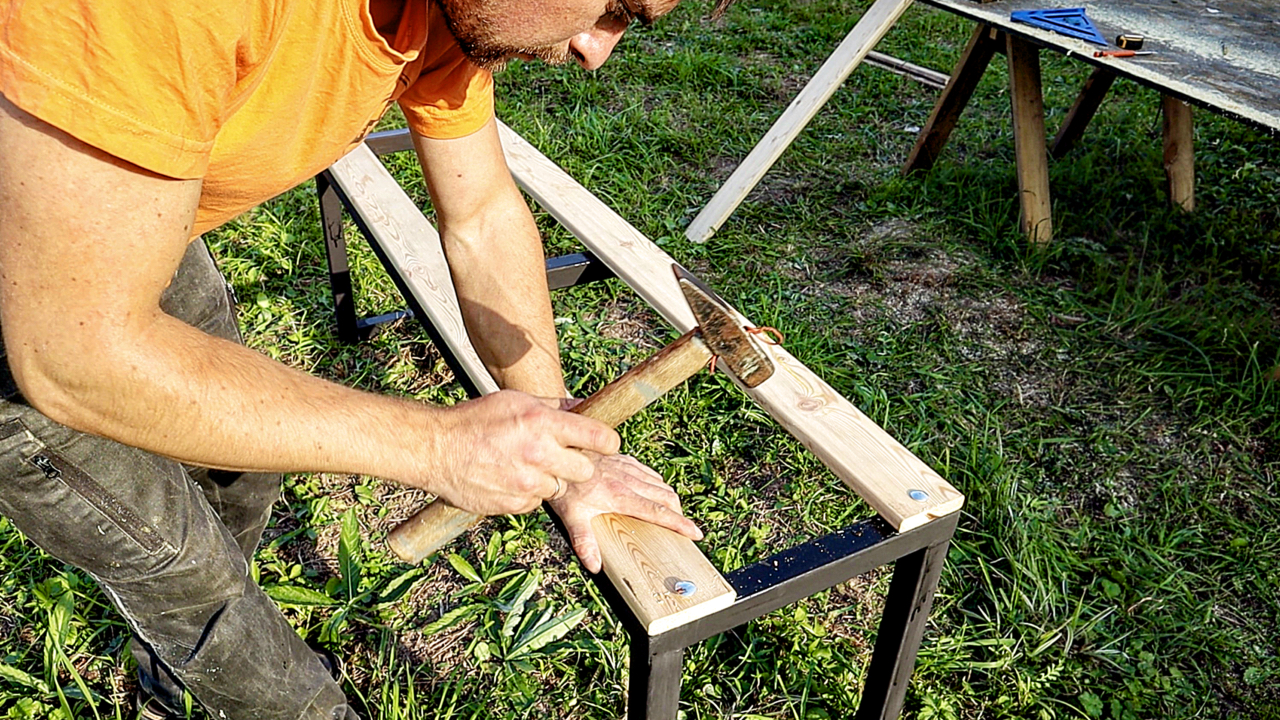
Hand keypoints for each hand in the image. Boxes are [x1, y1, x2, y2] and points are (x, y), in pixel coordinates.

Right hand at [429, 390, 619, 515]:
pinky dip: (528, 493)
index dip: (607, 442)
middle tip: (561, 457)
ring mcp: (526, 482)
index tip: (606, 444)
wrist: (436, 449)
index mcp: (542, 422)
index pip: (599, 438)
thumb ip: (555, 407)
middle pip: (586, 470)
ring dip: (549, 479)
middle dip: (577, 464)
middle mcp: (538, 453)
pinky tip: (509, 478)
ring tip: (524, 465)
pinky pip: (537, 502)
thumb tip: (586, 408)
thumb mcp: (516, 402)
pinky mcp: (514, 504)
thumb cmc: (476, 420)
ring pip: (560, 488)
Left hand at [549, 451, 702, 573]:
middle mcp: (630, 481)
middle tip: (681, 527)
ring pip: (660, 484)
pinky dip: (657, 483)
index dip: (680, 524)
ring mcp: (628, 468)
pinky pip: (649, 472)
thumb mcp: (571, 517)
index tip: (695, 533)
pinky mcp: (624, 459)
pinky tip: (652, 490)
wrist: (560, 451)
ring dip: (669, 499)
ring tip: (669, 512)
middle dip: (678, 513)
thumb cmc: (565, 485)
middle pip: (667, 498)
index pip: (659, 513)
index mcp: (622, 497)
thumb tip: (594, 565)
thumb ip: (583, 541)